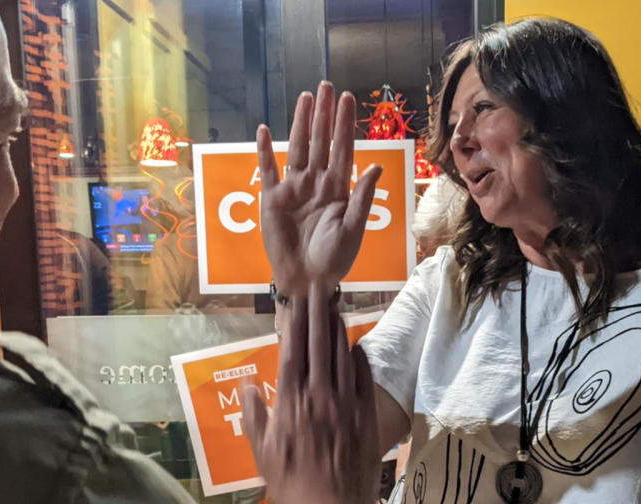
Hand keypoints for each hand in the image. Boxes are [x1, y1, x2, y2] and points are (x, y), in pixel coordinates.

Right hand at [243, 283, 380, 503]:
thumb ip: (255, 417)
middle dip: (318, 314)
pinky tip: (357, 346)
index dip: (295, 323)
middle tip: (320, 288)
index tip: (296, 301)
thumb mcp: (261, 454)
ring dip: (339, 330)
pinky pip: (365, 381)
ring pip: (343, 358)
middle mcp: (319, 397)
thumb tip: (249, 386)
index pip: (292, 353)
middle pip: (319, 346)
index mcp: (291, 404)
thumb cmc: (291, 486)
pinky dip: (360, 360)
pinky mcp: (367, 417)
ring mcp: (346, 406)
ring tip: (337, 307)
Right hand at [257, 82, 383, 296]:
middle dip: (323, 115)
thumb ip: (362, 198)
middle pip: (320, 142)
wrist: (307, 279)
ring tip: (304, 98)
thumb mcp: (353, 229)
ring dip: (299, 124)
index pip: (342, 149)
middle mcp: (316, 183)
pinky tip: (264, 130)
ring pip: (296, 149)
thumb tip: (375, 168)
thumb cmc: (334, 259)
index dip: (344, 124)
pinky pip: (268, 170)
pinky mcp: (272, 199)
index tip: (346, 100)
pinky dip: (264, 151)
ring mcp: (293, 189)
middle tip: (325, 87)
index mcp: (338, 189)